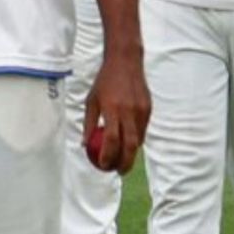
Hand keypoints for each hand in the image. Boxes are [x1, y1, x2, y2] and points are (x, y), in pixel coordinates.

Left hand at [82, 49, 149, 174]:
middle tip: (118, 171)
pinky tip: (129, 143)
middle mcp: (128, 111)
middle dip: (125, 163)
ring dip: (131, 152)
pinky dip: (136, 139)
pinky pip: (143, 130)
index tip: (103, 166)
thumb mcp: (91, 101)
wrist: (126, 62)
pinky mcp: (148, 108)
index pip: (111, 140)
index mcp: (112, 109)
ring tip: (123, 160)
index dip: (108, 156)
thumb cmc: (104, 82)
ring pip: (138, 139)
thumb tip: (84, 145)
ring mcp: (141, 110)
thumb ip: (89, 124)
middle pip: (129, 145)